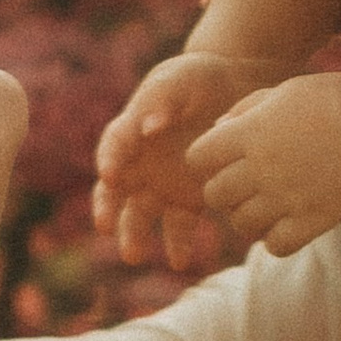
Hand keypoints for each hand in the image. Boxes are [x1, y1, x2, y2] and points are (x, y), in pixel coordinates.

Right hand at [93, 53, 284, 268]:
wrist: (235, 89)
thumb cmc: (197, 79)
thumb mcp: (178, 80)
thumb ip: (161, 101)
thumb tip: (148, 127)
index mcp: (130, 131)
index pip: (113, 148)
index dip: (109, 161)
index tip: (110, 175)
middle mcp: (139, 163)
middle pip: (115, 192)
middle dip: (109, 211)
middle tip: (106, 227)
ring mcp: (161, 184)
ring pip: (140, 216)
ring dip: (134, 236)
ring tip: (135, 255)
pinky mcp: (188, 200)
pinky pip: (179, 227)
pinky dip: (178, 245)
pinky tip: (179, 261)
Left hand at [187, 73, 340, 258]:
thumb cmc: (338, 98)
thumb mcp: (285, 90)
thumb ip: (245, 110)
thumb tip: (218, 132)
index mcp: (249, 132)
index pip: (197, 158)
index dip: (207, 159)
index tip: (226, 157)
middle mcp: (260, 167)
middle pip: (214, 195)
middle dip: (225, 190)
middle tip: (247, 185)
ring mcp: (286, 198)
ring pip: (240, 224)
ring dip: (249, 216)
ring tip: (269, 205)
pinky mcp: (313, 221)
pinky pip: (275, 245)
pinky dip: (277, 239)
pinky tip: (291, 222)